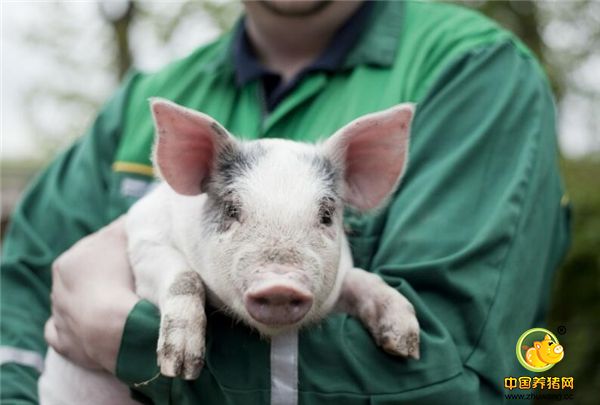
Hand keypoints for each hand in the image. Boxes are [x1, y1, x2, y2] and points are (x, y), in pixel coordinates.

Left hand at [45, 216, 138, 372]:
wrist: (114, 327)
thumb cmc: (119, 277)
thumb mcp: (123, 237)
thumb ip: (124, 224)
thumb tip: (132, 219)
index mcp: (67, 263)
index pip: (95, 250)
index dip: (118, 251)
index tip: (137, 256)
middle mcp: (57, 289)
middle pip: (86, 278)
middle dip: (105, 278)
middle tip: (132, 281)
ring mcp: (60, 319)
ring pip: (75, 306)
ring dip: (95, 305)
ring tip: (121, 307)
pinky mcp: (65, 345)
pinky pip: (67, 334)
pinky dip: (78, 331)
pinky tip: (95, 330)